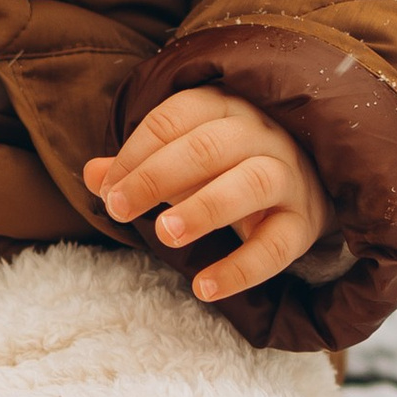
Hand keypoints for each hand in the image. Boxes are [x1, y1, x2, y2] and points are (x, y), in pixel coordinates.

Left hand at [84, 89, 333, 305]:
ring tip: (165, 235)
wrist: (306, 181)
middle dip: (157, 177)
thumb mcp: (182, 159)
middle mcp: (261, 134)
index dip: (136, 153)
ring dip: (204, 208)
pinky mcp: (304, 222)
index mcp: (225, 108)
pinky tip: (204, 288)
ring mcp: (289, 176)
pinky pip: (277, 246)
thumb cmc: (228, 165)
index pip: (175, 118)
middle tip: (119, 209)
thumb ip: (136, 166)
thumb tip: (90, 174)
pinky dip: (241, 269)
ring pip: (251, 184)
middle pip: (208, 147)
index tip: (109, 190)